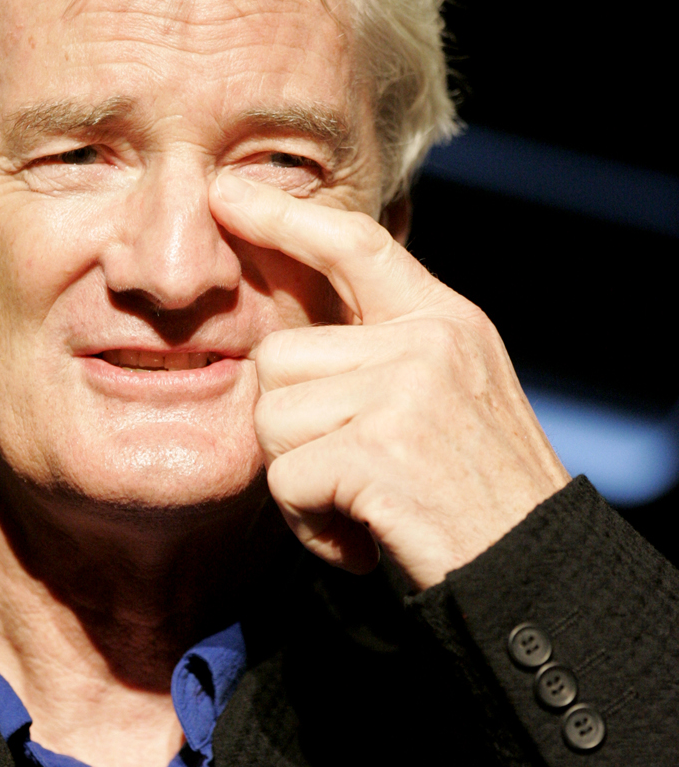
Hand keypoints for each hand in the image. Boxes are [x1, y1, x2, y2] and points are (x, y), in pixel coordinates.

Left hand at [210, 173, 569, 589]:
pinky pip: (286, 479)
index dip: (283, 218)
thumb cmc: (480, 500)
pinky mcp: (380, 449)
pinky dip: (310, 525)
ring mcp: (406, 391)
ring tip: (361, 506)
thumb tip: (292, 340)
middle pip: (278, 357)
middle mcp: (428, 342)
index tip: (226, 193)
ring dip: (299, 481)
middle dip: (291, 430)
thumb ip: (386, 356)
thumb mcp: (450, 399)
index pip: (355, 245)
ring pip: (272, 418)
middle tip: (348, 477)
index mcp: (446, 322)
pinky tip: (363, 540)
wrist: (538, 573)